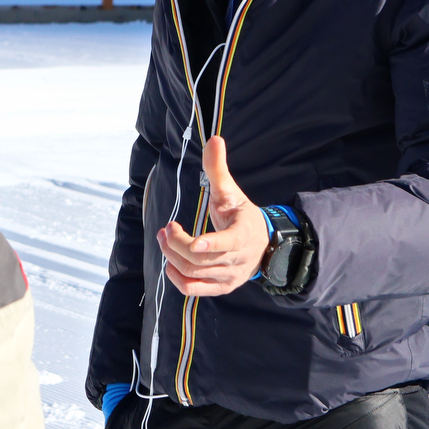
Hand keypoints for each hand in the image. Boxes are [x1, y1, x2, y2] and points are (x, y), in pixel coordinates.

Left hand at [156, 137, 269, 295]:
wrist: (263, 245)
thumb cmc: (241, 215)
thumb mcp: (231, 192)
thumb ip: (218, 169)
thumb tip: (214, 139)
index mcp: (244, 234)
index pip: (228, 242)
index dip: (211, 242)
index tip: (194, 241)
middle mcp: (237, 260)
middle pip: (200, 257)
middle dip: (176, 242)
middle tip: (166, 227)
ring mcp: (229, 277)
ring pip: (194, 272)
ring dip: (172, 256)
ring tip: (165, 237)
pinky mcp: (221, 288)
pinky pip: (194, 289)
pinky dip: (177, 278)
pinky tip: (169, 263)